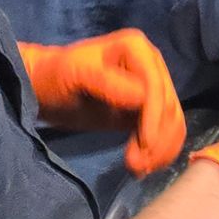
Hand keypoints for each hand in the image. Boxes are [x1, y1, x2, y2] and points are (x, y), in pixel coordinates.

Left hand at [19, 31, 185, 175]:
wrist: (46, 88)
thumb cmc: (56, 77)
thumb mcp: (75, 74)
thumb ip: (106, 83)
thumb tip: (140, 100)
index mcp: (137, 49)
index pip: (155, 88)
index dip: (154, 117)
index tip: (144, 145)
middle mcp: (152, 65)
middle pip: (168, 107)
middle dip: (158, 139)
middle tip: (138, 167)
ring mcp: (153, 89)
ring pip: (172, 122)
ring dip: (162, 149)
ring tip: (139, 169)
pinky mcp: (150, 111)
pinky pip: (167, 131)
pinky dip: (162, 151)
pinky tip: (147, 166)